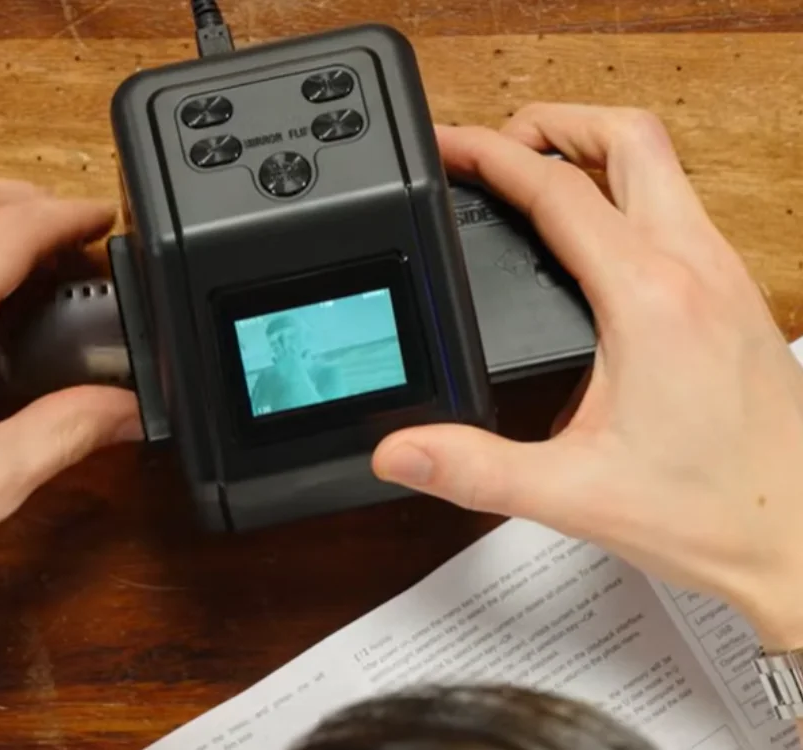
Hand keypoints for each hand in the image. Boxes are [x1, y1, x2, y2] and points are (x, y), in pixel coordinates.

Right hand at [372, 104, 802, 650]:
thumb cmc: (717, 512)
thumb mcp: (573, 494)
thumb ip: (475, 469)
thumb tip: (400, 449)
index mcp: (648, 298)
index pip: (558, 189)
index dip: (490, 155)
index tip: (449, 146)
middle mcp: (695, 269)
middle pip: (628, 139)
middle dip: (556, 123)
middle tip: (499, 145)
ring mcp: (725, 277)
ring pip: (662, 166)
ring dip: (596, 151)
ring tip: (538, 175)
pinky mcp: (737, 297)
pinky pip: (680, 207)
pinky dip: (629, 192)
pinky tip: (598, 240)